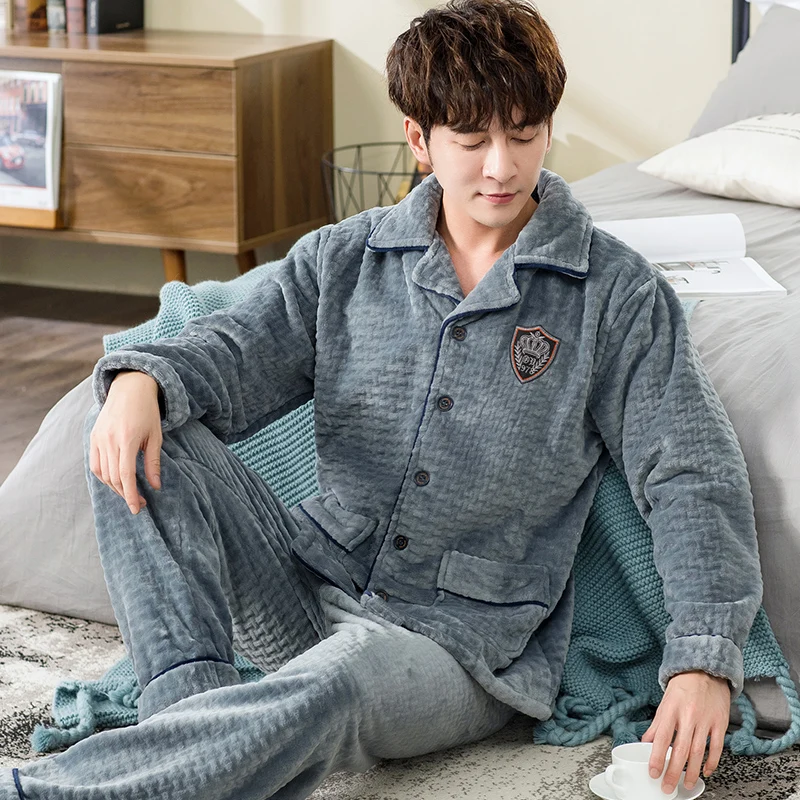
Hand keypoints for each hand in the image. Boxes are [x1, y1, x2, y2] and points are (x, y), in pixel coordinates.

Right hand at [89, 371, 162, 514]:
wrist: (130, 387)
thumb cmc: (147, 411)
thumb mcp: (156, 436)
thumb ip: (153, 462)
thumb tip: (156, 486)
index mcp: (127, 439)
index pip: (125, 475)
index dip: (130, 495)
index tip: (136, 508)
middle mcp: (109, 440)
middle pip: (113, 477)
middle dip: (125, 493)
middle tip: (139, 502)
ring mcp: (98, 438)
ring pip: (102, 473)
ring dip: (115, 487)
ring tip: (129, 492)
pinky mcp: (93, 437)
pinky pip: (95, 464)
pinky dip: (103, 476)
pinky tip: (115, 481)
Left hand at [642, 670, 729, 794]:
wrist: (705, 670)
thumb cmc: (683, 687)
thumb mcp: (665, 703)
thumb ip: (657, 725)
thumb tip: (645, 744)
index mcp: (671, 709)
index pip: (662, 737)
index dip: (656, 757)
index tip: (653, 772)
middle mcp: (688, 715)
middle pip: (680, 749)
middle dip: (673, 771)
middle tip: (668, 787)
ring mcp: (705, 720)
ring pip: (698, 751)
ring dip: (691, 771)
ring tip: (685, 784)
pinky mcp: (720, 723)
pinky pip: (717, 747)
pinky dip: (711, 762)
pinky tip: (706, 771)